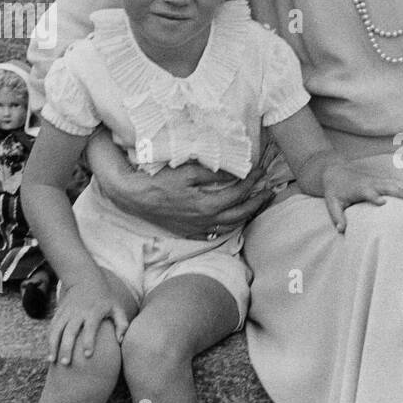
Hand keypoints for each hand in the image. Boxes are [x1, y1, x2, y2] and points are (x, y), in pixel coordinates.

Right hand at [46, 275, 129, 365]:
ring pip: (57, 330)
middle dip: (66, 347)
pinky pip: (52, 327)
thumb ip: (122, 324)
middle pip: (70, 331)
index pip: (91, 328)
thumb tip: (120, 341)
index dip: (89, 341)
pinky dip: (49, 340)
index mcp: (94, 312)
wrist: (85, 279)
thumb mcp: (117, 307)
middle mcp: (78, 312)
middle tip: (66, 363)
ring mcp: (66, 312)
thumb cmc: (105, 299)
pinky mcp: (58, 312)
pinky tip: (49, 353)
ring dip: (53, 345)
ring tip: (53, 361)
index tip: (87, 355)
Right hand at [91, 145, 273, 239]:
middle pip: (240, 214)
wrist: (132, 196)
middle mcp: (205, 221)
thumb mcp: (187, 171)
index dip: (252, 181)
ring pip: (230, 226)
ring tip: (257, 203)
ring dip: (246, 215)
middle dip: (257, 202)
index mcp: (207, 205)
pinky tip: (233, 219)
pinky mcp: (188, 232)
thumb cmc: (159, 180)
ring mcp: (197, 228)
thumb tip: (236, 171)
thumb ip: (214, 173)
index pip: (238, 193)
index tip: (260, 170)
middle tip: (269, 190)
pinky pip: (215, 233)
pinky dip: (228, 226)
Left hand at [321, 162, 402, 233]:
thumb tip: (341, 230)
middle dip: (398, 191)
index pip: (368, 192)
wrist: (335, 172)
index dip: (375, 196)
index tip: (383, 202)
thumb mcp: (332, 204)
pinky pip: (395, 182)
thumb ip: (336, 216)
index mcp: (359, 189)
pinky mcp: (381, 180)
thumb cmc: (334, 191)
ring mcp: (377, 180)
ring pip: (393, 183)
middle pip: (386, 186)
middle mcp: (370, 183)